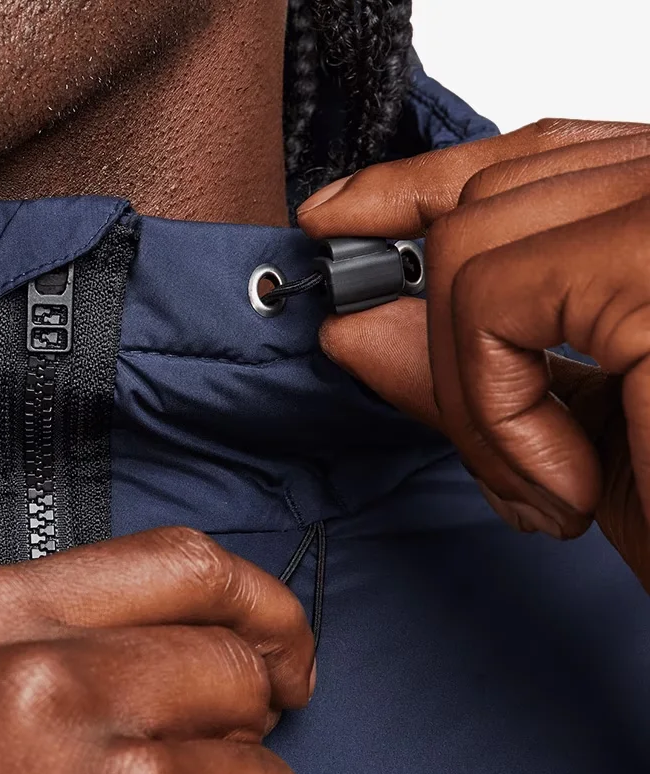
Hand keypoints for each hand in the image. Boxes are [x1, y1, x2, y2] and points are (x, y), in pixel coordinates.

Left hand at [297, 119, 649, 588]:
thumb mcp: (567, 427)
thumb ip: (469, 361)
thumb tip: (350, 322)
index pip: (530, 155)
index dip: (418, 186)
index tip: (333, 221)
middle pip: (487, 204)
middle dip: (442, 347)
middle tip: (495, 462)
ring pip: (469, 252)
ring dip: (475, 403)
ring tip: (546, 490)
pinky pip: (492, 308)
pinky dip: (499, 416)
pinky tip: (566, 486)